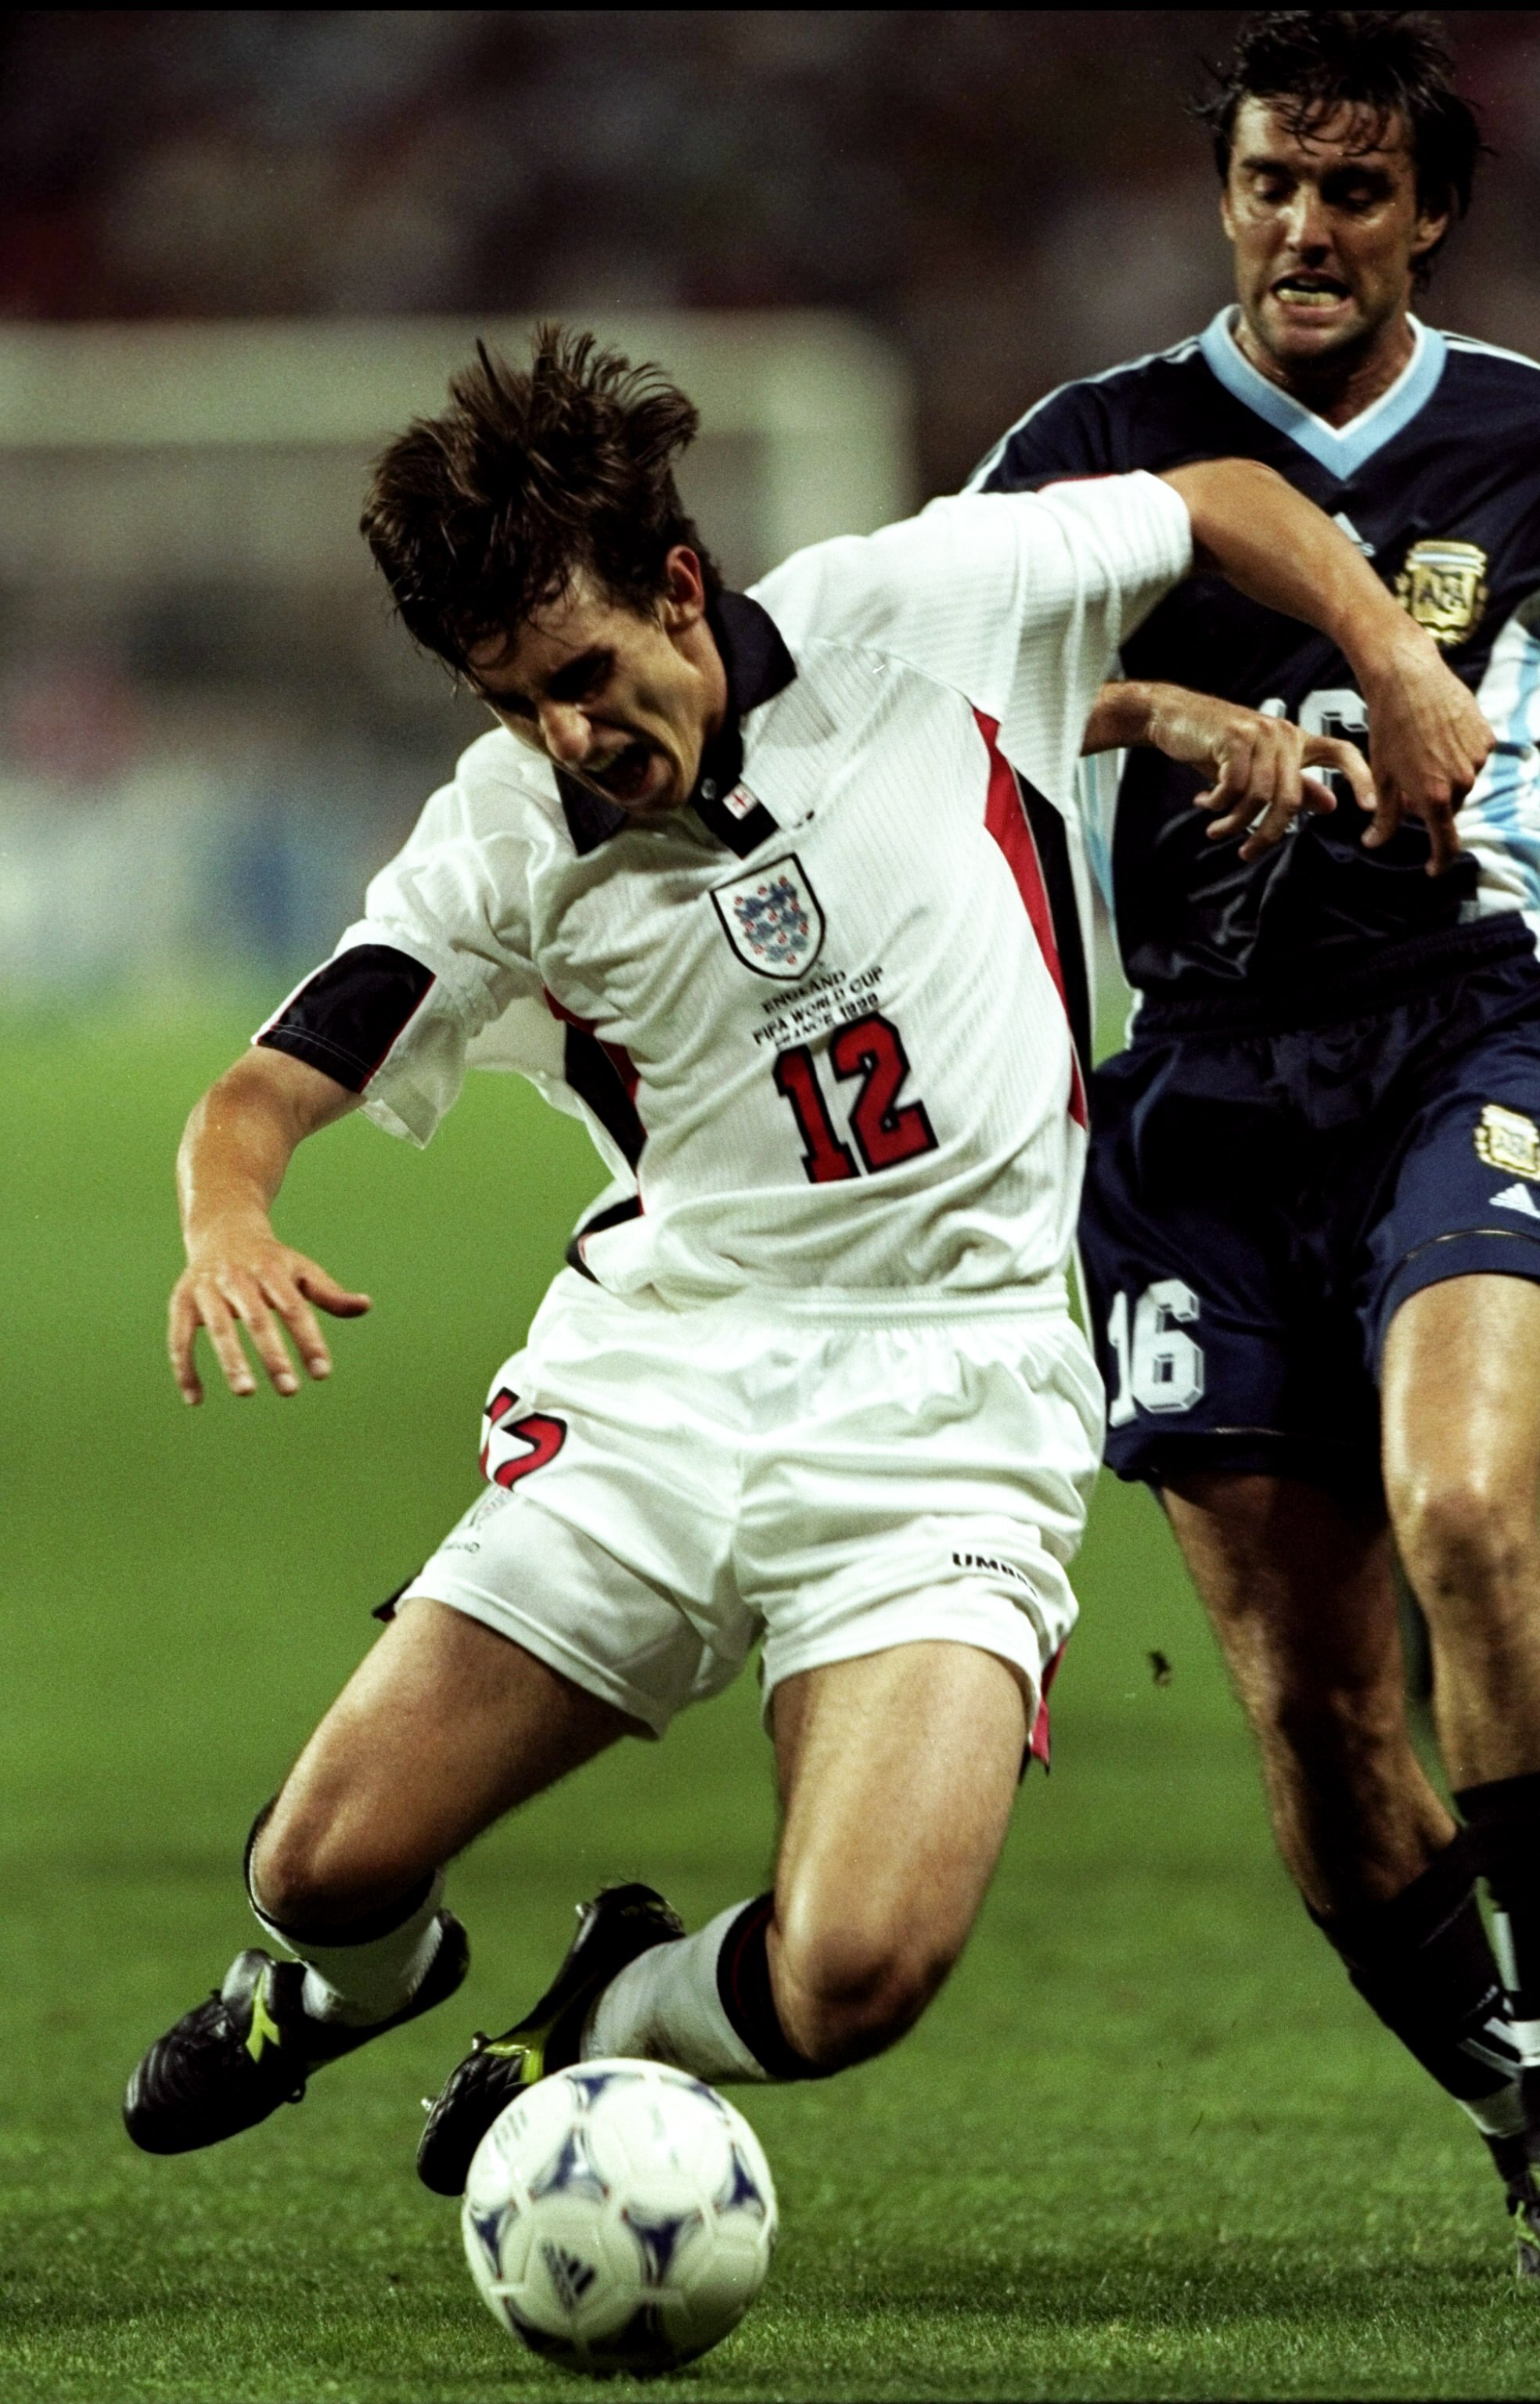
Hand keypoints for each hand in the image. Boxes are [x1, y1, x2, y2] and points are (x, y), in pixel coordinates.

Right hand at [168, 1217, 371, 1403]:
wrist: (223, 1230)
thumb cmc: (270, 1260)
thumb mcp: (301, 1270)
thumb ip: (329, 1293)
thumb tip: (365, 1306)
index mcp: (271, 1269)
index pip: (294, 1308)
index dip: (308, 1341)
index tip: (322, 1373)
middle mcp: (237, 1276)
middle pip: (257, 1318)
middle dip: (273, 1355)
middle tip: (290, 1390)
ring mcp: (206, 1288)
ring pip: (218, 1327)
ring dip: (231, 1360)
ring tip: (247, 1392)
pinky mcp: (181, 1301)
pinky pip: (179, 1338)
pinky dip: (185, 1368)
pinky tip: (196, 1399)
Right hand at [1139, 685, 1373, 861]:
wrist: (1173, 716)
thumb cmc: (1215, 743)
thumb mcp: (1256, 767)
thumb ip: (1294, 785)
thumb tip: (1330, 805)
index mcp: (1296, 740)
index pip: (1342, 753)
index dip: (1361, 778)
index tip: (1369, 808)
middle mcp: (1284, 734)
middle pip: (1290, 798)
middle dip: (1267, 834)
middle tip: (1246, 854)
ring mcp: (1260, 734)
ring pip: (1258, 797)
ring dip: (1233, 823)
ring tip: (1215, 830)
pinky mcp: (1233, 738)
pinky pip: (1233, 787)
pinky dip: (1217, 805)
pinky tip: (1203, 803)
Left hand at [1358, 630, 1494, 874]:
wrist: (1408, 679)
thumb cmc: (1387, 728)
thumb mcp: (1381, 775)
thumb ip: (1384, 815)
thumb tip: (1374, 843)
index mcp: (1434, 798)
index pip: (1446, 843)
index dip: (1440, 860)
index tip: (1432, 869)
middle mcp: (1462, 783)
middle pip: (1448, 808)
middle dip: (1430, 801)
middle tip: (1407, 777)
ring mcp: (1478, 759)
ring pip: (1461, 781)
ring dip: (1444, 776)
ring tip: (1421, 747)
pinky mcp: (1486, 737)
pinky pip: (1472, 757)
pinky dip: (1457, 753)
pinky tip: (1439, 733)